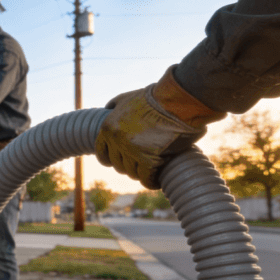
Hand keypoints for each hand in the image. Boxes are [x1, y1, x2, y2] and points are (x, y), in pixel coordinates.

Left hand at [96, 66, 224, 188]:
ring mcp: (132, 150)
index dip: (111, 159)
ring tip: (151, 171)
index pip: (102, 153)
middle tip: (140, 165)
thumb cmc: (156, 97)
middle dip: (128, 165)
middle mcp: (117, 140)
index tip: (120, 161)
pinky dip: (152, 182)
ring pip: (132, 172)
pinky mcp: (149, 159)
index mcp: (108, 127)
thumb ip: (115, 105)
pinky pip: (147, 178)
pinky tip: (156, 182)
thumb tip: (107, 109)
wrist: (177, 101)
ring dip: (141, 173)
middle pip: (118, 164)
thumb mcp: (128, 98)